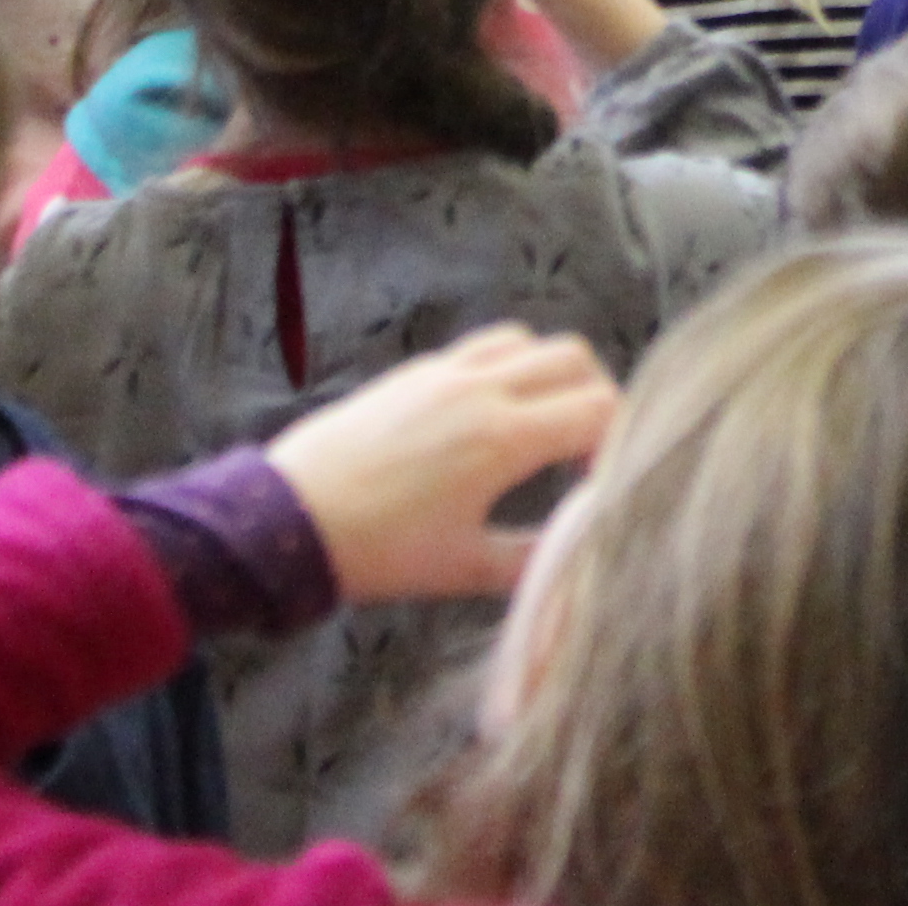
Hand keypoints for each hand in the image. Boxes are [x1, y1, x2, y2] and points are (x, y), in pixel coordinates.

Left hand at [265, 327, 622, 604]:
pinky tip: (489, 413)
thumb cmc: (379, 550)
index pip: (599, 408)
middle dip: (597, 396)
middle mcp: (484, 388)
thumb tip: (578, 554)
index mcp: (504, 437)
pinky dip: (509, 365)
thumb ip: (532, 559)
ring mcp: (446, 371)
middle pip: (575, 358)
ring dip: (553, 373)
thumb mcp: (463, 568)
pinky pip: (484, 345)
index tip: (601, 479)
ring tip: (542, 424)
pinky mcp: (415, 370)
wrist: (287, 519)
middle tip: (585, 447)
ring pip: (530, 340)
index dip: (620, 439)